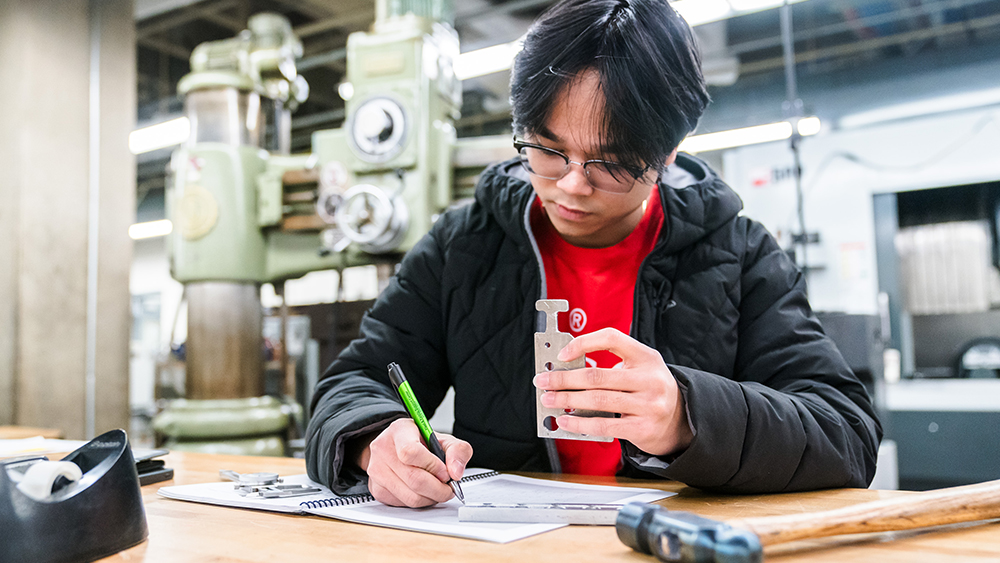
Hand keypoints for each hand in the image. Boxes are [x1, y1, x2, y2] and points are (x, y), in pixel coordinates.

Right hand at [358, 418, 472, 507]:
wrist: (396, 448)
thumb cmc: (420, 443)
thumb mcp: (443, 439)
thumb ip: (457, 451)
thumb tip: (456, 472)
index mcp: (399, 431)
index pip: (411, 452)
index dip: (433, 466)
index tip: (446, 472)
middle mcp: (383, 449)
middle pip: (413, 479)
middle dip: (438, 489)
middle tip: (449, 488)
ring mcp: (376, 471)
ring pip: (410, 497)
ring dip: (431, 498)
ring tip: (438, 490)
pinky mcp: (377, 489)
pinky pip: (403, 504)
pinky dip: (420, 502)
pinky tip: (424, 492)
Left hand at [533, 328, 692, 456]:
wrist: (679, 420)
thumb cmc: (648, 389)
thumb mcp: (638, 369)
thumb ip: (609, 366)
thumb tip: (567, 371)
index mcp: (647, 357)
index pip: (612, 339)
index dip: (583, 343)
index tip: (561, 354)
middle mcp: (650, 379)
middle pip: (597, 375)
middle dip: (564, 379)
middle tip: (543, 381)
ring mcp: (649, 405)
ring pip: (597, 400)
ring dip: (567, 400)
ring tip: (549, 400)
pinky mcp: (642, 428)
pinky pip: (603, 425)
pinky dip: (579, 423)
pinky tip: (564, 422)